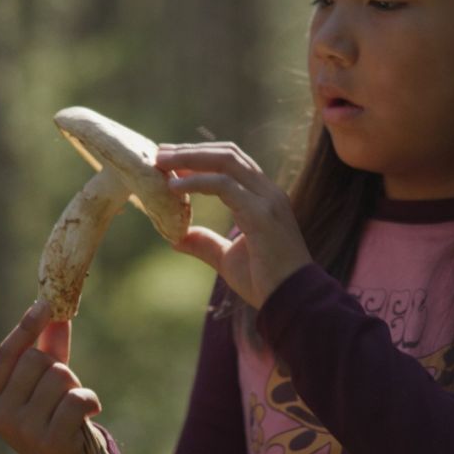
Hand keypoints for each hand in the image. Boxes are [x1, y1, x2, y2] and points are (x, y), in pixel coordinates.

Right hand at [0, 301, 101, 453]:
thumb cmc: (53, 419)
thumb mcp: (45, 384)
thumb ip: (48, 349)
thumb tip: (57, 313)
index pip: (7, 353)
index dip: (26, 326)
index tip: (45, 304)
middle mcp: (1, 415)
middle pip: (37, 360)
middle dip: (58, 367)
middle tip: (62, 391)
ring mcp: (23, 430)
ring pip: (60, 375)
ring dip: (75, 385)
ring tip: (72, 407)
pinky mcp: (51, 440)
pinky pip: (77, 397)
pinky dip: (90, 400)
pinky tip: (88, 414)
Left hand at [156, 142, 311, 308]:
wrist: (294, 303)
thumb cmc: (266, 283)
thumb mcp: (228, 259)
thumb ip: (206, 244)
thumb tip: (176, 238)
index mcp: (263, 198)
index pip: (232, 162)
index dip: (200, 155)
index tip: (169, 160)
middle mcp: (268, 192)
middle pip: (228, 154)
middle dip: (191, 150)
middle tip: (159, 153)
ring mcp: (267, 200)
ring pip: (226, 162)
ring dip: (190, 158)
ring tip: (160, 162)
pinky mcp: (261, 214)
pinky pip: (225, 185)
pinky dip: (197, 181)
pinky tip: (174, 188)